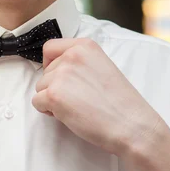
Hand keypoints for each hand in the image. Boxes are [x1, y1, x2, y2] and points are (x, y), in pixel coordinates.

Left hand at [32, 38, 162, 156]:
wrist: (131, 125)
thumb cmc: (120, 102)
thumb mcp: (101, 66)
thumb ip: (79, 62)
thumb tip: (56, 69)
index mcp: (84, 46)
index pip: (50, 47)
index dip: (51, 64)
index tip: (60, 77)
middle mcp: (71, 56)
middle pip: (45, 70)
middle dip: (55, 86)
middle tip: (78, 99)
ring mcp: (61, 74)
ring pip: (40, 87)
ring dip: (52, 99)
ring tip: (76, 107)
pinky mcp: (54, 95)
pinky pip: (37, 102)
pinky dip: (49, 111)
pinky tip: (69, 115)